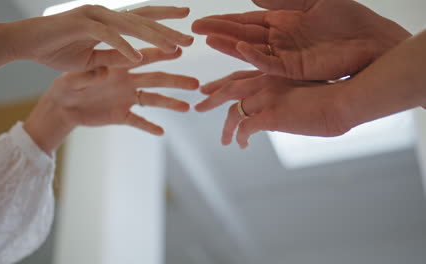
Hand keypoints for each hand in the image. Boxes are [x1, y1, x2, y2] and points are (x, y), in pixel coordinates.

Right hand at [8, 5, 193, 71]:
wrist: (25, 43)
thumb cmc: (57, 50)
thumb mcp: (92, 58)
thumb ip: (113, 57)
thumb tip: (136, 59)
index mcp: (109, 24)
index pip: (142, 19)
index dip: (164, 20)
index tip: (186, 22)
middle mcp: (106, 17)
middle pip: (143, 22)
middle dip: (168, 30)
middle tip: (191, 37)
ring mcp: (94, 19)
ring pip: (131, 27)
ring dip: (154, 37)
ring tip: (175, 48)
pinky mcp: (81, 27)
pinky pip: (107, 38)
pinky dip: (122, 47)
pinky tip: (139, 57)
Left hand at [24, 48, 199, 153]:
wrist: (62, 107)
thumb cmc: (66, 86)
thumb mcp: (72, 79)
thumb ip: (88, 75)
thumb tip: (104, 70)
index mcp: (119, 66)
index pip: (143, 58)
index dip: (161, 54)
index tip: (179, 50)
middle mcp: (127, 81)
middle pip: (156, 79)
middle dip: (176, 80)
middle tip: (196, 83)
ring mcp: (126, 98)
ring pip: (153, 100)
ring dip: (170, 103)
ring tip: (188, 107)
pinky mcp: (121, 115)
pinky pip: (138, 121)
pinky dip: (149, 127)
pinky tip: (161, 132)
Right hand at [192, 0, 410, 79]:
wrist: (372, 40)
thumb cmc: (348, 20)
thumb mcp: (313, 1)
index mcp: (282, 24)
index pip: (246, 22)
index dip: (224, 21)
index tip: (202, 21)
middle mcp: (279, 41)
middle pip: (243, 35)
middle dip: (219, 31)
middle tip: (195, 29)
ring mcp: (285, 56)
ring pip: (252, 50)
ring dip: (230, 45)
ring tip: (209, 39)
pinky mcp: (295, 67)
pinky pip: (270, 62)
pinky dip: (255, 56)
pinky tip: (240, 47)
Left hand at [196, 72, 349, 147]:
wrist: (344, 101)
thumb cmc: (335, 96)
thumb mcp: (307, 90)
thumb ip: (289, 97)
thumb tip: (282, 114)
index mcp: (274, 72)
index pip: (241, 75)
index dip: (224, 82)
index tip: (210, 88)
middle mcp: (266, 81)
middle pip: (229, 88)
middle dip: (211, 98)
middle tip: (199, 105)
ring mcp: (266, 97)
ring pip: (234, 112)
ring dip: (226, 128)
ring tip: (225, 141)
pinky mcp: (270, 115)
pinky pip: (245, 128)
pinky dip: (241, 137)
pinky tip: (242, 145)